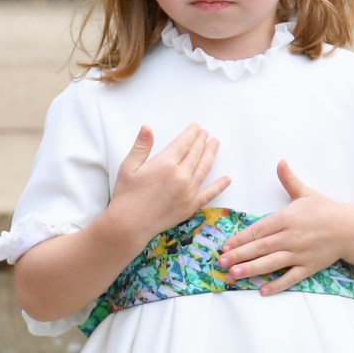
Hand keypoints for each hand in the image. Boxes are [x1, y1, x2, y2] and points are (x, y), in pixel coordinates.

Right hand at [109, 125, 230, 245]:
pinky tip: (227, 179)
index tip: (197, 127)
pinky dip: (219, 186)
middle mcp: (181, 176)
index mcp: (166, 163)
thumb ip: (141, 146)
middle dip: (202, 141)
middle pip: (195, 154)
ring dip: (211, 155)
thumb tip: (147, 127)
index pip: (184, 143)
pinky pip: (209, 194)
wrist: (129, 225)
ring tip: (215, 144)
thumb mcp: (128, 166)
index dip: (191, 133)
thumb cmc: (126, 195)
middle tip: (206, 133)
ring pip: (204, 169)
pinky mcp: (190, 206)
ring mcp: (188, 191)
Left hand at [220, 160, 353, 294]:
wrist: (350, 228)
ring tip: (233, 275)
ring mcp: (300, 254)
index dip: (240, 238)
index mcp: (287, 218)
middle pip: (260, 247)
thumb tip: (280, 162)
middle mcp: (291, 237)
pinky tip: (263, 291)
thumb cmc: (326, 209)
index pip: (258, 230)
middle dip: (239, 255)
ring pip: (271, 263)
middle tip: (221, 262)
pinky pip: (291, 278)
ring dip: (251, 269)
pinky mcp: (309, 267)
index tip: (225, 245)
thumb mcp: (306, 193)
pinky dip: (277, 285)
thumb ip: (289, 180)